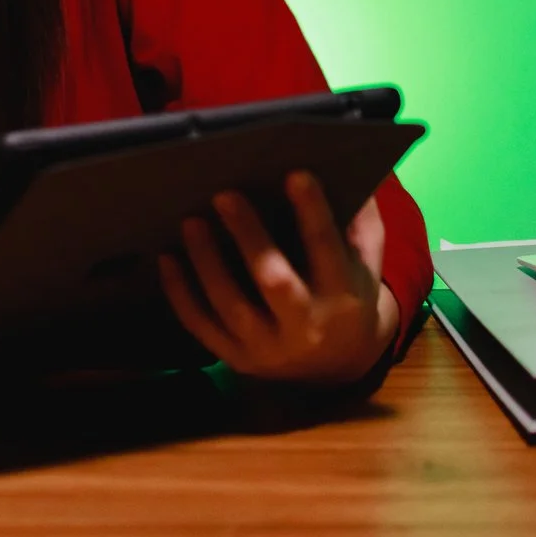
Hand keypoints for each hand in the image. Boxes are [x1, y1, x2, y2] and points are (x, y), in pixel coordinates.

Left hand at [158, 171, 397, 384]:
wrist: (337, 366)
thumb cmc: (349, 297)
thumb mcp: (368, 265)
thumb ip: (362, 224)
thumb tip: (352, 171)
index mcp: (342, 297)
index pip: (327, 249)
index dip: (312, 212)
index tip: (295, 174)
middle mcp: (305, 326)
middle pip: (275, 281)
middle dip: (249, 238)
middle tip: (224, 195)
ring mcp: (267, 347)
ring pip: (230, 305)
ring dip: (207, 261)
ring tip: (190, 222)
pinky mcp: (236, 358)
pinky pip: (201, 325)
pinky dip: (180, 293)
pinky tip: (167, 259)